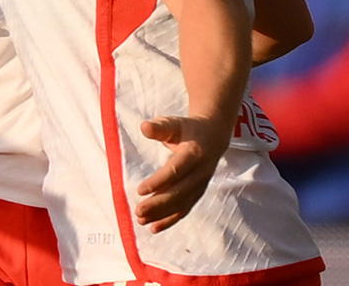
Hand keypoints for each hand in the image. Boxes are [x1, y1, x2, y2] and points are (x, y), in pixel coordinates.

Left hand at [135, 114, 227, 230]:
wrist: (213, 137)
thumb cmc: (188, 129)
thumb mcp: (174, 123)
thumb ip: (159, 127)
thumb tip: (144, 127)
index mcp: (194, 154)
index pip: (176, 170)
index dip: (159, 181)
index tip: (140, 191)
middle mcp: (201, 172)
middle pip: (179, 192)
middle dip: (158, 204)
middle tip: (138, 211)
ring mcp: (201, 185)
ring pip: (182, 204)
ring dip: (162, 214)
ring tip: (141, 220)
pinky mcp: (198, 192)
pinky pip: (185, 209)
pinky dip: (170, 219)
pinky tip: (154, 227)